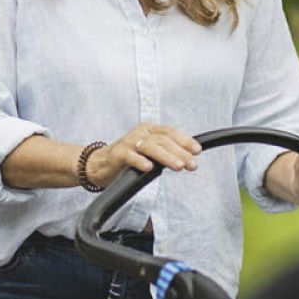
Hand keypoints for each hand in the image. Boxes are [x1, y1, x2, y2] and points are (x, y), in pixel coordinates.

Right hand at [86, 122, 201, 189]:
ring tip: (178, 167)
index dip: (185, 140)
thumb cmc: (130, 158)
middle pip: (163, 140)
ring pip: (150, 147)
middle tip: (192, 164)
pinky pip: (130, 156)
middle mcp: (140, 133)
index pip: (170, 132)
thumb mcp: (150, 151)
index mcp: (149, 129)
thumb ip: (167, 152)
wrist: (101, 164)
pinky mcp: (117, 154)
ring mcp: (128, 142)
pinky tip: (149, 168)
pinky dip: (140, 161)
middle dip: (180, 152)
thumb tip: (190, 158)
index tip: (197, 151)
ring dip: (166, 157)